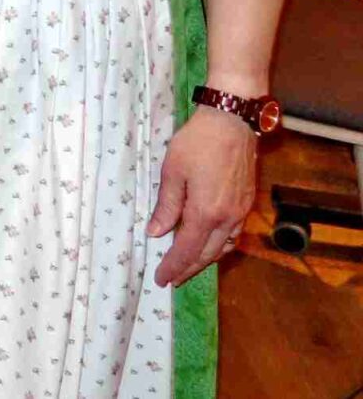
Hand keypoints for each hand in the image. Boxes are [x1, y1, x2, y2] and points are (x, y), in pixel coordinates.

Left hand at [148, 105, 257, 284]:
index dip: (174, 266)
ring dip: (205, 260)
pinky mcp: (246, 203)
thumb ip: (166, 206)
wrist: (232, 122)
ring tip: (188, 266)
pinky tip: (209, 245)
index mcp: (206, 212)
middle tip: (172, 279)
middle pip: (207, 254)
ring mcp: (240, 212)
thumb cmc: (197, 143)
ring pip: (222, 247)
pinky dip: (219, 246)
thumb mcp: (172, 172)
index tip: (162, 280)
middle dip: (188, 269)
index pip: (187, 250)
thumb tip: (156, 233)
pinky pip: (233, 235)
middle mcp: (228, 218)